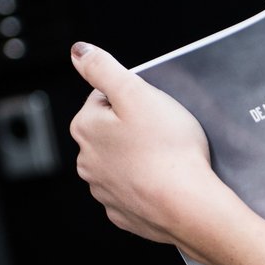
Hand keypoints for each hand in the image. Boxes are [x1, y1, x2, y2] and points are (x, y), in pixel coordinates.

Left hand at [70, 42, 222, 246]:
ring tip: (166, 157)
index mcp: (84, 127)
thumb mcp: (135, 93)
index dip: (133, 98)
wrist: (187, 204)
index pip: (104, 97)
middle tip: (162, 132)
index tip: (152, 109)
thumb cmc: (168, 147)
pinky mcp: (122, 213)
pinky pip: (133, 190)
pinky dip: (145, 185)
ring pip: (121, 162)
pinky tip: (163, 181)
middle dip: (133, 127)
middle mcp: (86, 161)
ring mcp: (103, 191)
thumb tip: (78, 51)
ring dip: (138, 156)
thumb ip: (102, 67)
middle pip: (110, 131)